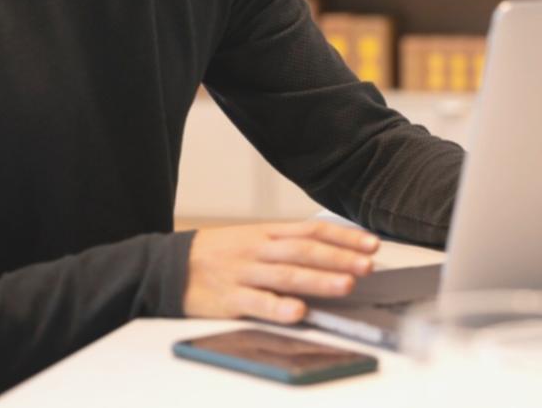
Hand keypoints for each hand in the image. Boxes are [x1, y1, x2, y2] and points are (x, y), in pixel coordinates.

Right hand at [183, 221, 378, 322]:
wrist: (170, 266)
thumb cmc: (220, 254)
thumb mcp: (253, 239)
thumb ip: (287, 245)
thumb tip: (332, 253)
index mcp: (267, 233)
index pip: (312, 230)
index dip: (344, 238)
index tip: (372, 244)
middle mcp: (259, 250)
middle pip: (304, 251)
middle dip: (339, 258)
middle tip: (368, 265)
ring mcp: (244, 273)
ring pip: (286, 275)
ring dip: (318, 280)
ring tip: (346, 285)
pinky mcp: (228, 299)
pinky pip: (256, 303)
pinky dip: (277, 307)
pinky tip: (297, 311)